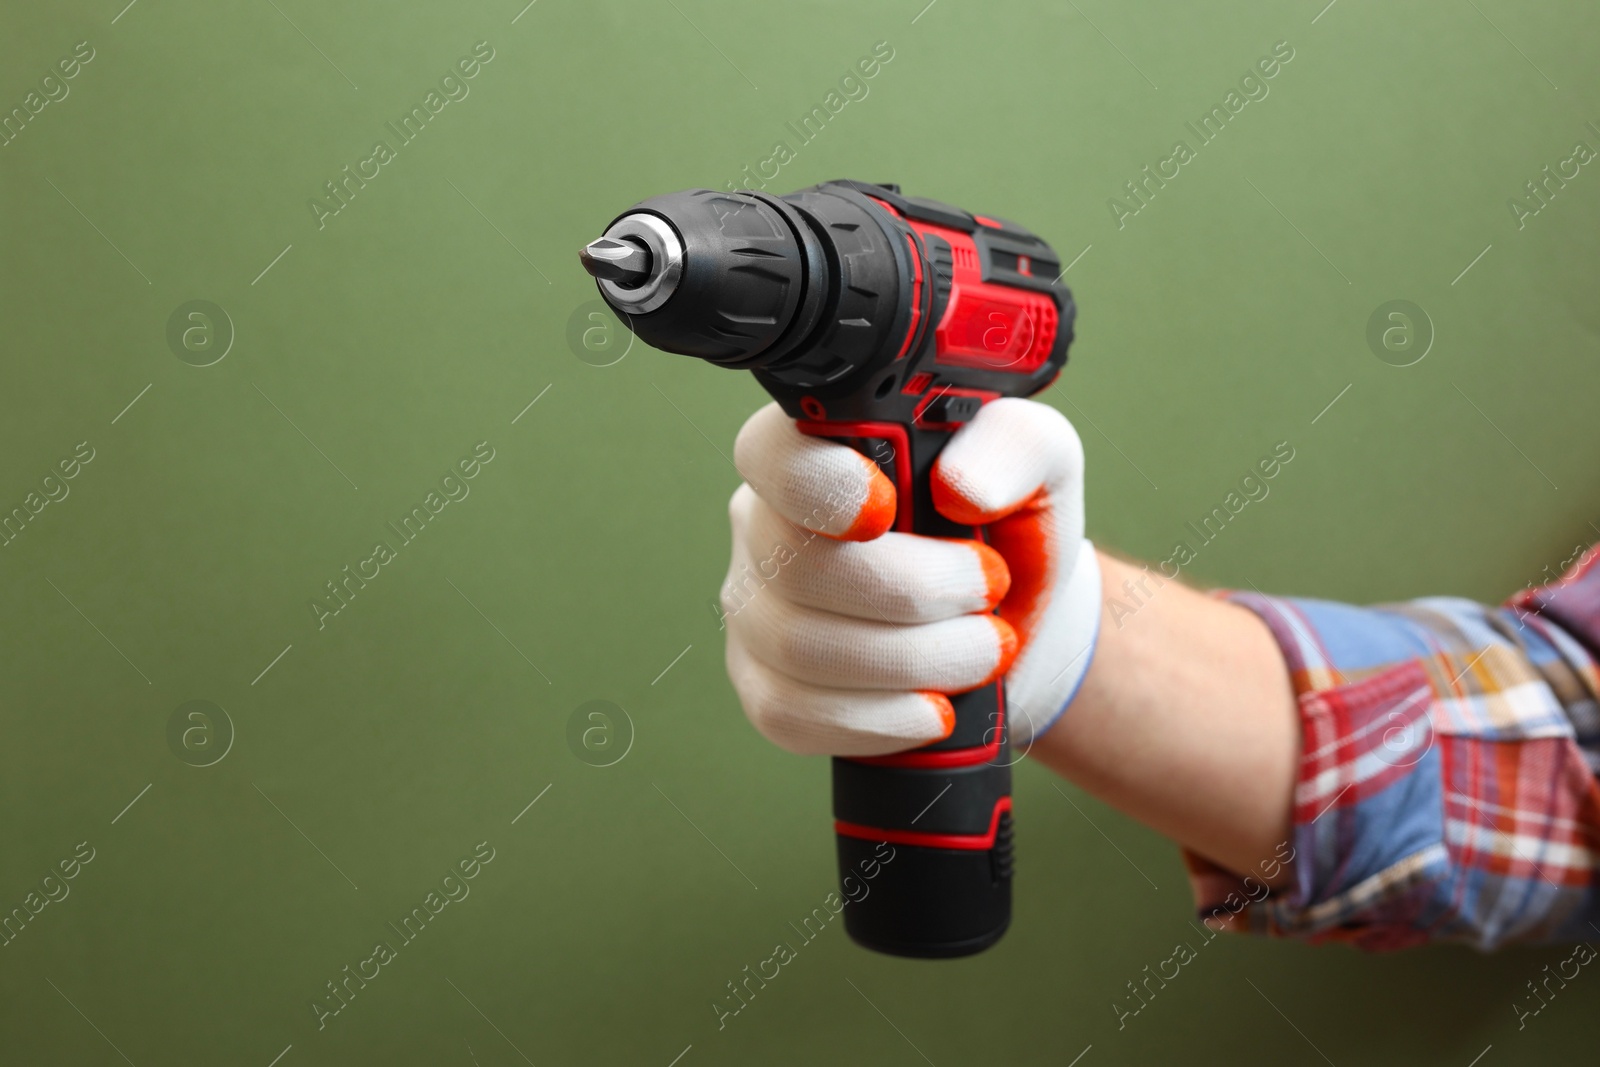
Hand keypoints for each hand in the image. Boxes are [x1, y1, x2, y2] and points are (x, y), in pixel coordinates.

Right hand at [719, 398, 1100, 756]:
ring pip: (797, 646)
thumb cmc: (1013, 530)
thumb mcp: (1040, 464)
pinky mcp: (765, 687)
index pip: (769, 454)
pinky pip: (791, 713)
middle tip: (988, 594)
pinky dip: (878, 719)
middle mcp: (765, 524)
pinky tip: (933, 707)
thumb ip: (1011, 446)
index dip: (819, 486)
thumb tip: (961, 489)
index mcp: (814, 450)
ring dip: (910, 660)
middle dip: (909, 593)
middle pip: (795, 566)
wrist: (1016, 626)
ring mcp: (755, 610)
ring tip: (982, 651)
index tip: (888, 510)